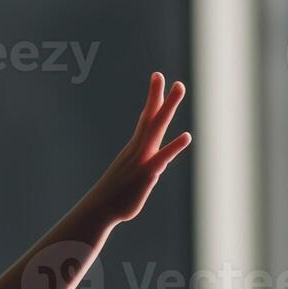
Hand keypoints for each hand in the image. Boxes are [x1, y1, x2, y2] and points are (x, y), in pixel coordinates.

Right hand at [94, 72, 191, 223]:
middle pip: (150, 117)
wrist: (100, 210)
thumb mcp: (133, 179)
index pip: (146, 118)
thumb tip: (155, 170)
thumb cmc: (117, 197)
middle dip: (159, 96)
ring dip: (167, 107)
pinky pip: (162, 157)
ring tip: (178, 88)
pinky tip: (187, 136)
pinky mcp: (146, 174)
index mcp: (135, 148)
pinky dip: (174, 146)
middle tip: (166, 78)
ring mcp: (142, 159)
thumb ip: (147, 171)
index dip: (153, 98)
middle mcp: (138, 149)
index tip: (157, 78)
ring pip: (156, 128)